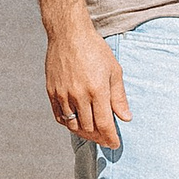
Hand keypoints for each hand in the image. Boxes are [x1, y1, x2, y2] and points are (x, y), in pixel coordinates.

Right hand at [46, 19, 130, 147]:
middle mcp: (79, 95)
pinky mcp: (52, 92)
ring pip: (73, 125)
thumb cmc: (95, 50)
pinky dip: (69, 124)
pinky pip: (59, 116)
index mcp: (97, 90)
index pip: (105, 124)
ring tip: (93, 134)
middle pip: (88, 128)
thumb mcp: (114, 71)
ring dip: (84, 133)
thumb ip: (119, 97)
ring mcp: (63, 94)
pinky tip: (77, 124)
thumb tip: (125, 118)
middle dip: (99, 138)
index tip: (115, 144)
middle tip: (106, 140)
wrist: (69, 35)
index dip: (110, 138)